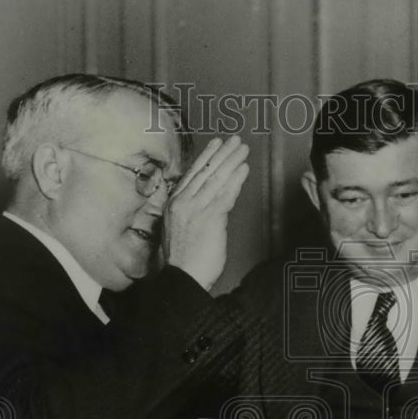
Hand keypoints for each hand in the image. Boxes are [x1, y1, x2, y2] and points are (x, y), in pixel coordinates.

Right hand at [163, 136, 249, 288]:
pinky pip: (226, 193)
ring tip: (242, 148)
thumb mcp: (180, 232)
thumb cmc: (184, 262)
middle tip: (234, 140)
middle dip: (221, 154)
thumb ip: (191, 215)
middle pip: (205, 172)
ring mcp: (196, 209)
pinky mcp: (210, 217)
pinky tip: (244, 168)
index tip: (215, 145)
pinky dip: (236, 179)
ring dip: (231, 161)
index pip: (192, 175)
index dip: (205, 158)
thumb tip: (205, 208)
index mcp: (173, 205)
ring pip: (216, 178)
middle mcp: (183, 203)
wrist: (182, 278)